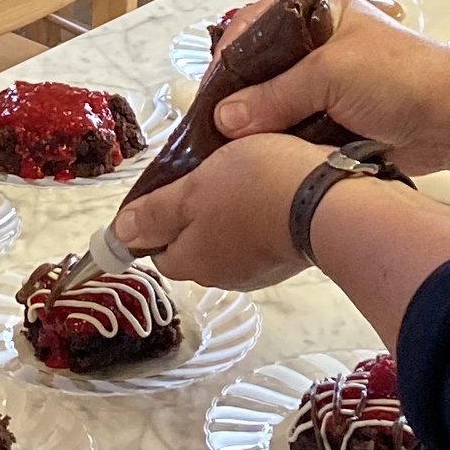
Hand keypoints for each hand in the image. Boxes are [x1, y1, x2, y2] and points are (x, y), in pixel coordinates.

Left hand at [109, 133, 322, 290]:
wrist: (331, 203)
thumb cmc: (255, 188)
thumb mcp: (194, 189)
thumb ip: (157, 213)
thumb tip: (118, 235)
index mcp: (192, 261)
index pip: (158, 249)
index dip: (158, 220)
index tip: (172, 187)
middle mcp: (223, 276)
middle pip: (195, 246)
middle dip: (197, 214)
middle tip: (210, 173)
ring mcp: (260, 270)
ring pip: (231, 240)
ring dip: (232, 214)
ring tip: (245, 174)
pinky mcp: (290, 258)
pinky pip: (263, 237)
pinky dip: (263, 216)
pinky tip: (273, 189)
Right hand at [210, 0, 449, 168]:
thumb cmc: (402, 77)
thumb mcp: (329, 75)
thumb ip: (273, 96)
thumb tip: (223, 119)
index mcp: (315, 12)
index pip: (252, 28)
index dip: (228, 60)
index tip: (210, 95)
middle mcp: (317, 44)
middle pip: (259, 69)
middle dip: (238, 98)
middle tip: (214, 128)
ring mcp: (327, 84)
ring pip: (274, 103)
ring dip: (258, 125)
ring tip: (230, 149)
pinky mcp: (336, 119)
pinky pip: (294, 130)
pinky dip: (280, 144)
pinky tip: (261, 158)